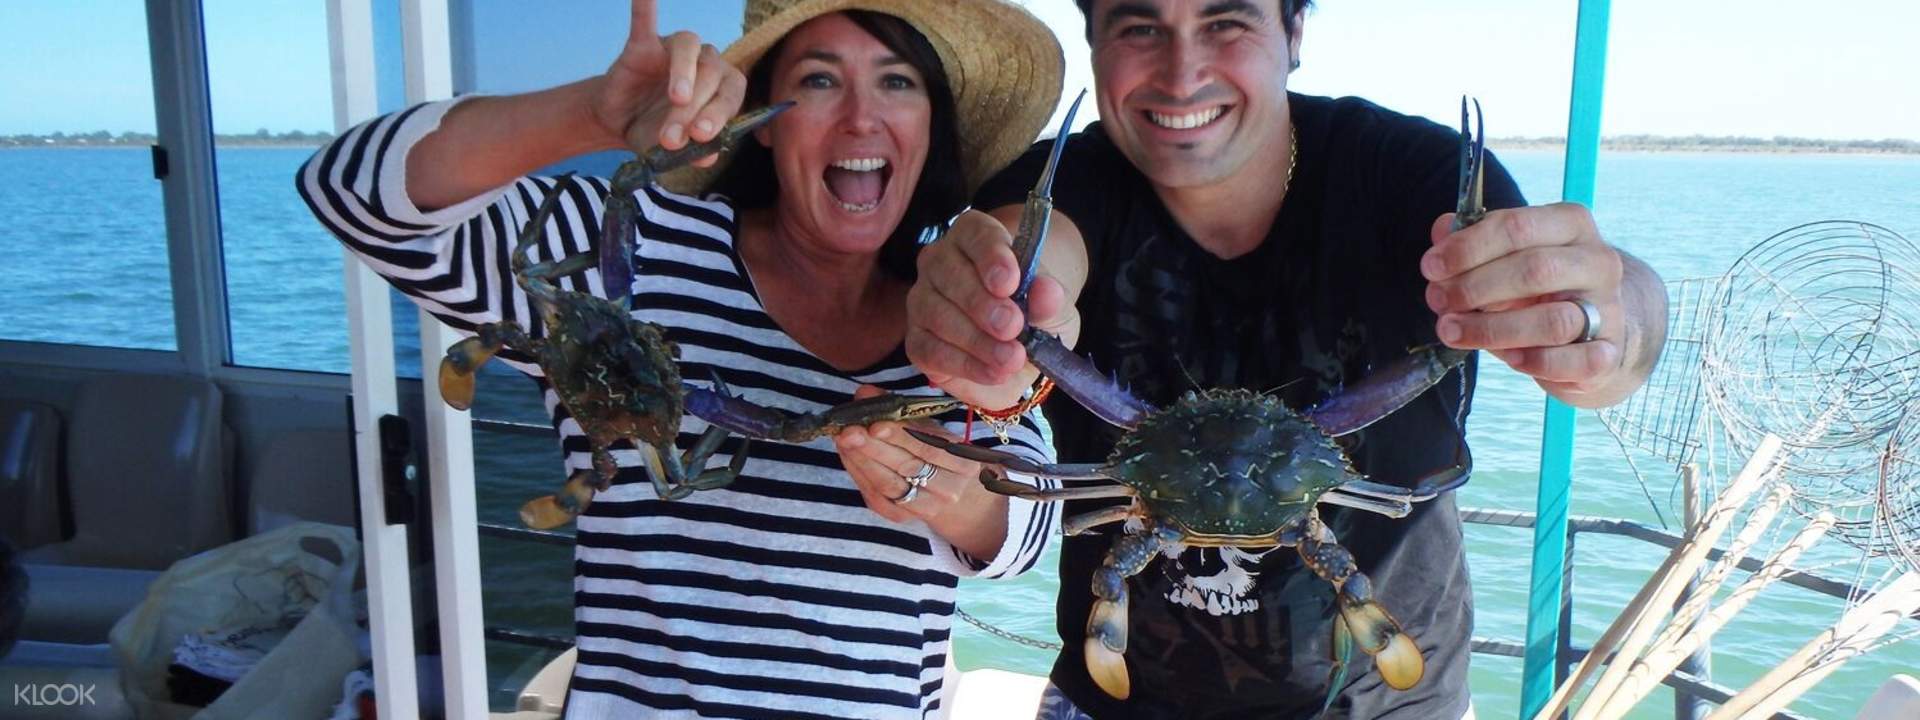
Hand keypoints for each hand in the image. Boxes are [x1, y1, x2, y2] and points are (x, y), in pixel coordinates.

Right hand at [591, 0, 746, 164]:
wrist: (618, 121)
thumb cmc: (656, 131)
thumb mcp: (674, 151)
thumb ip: (693, 152)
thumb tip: (708, 157)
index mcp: (720, 88)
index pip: (731, 94)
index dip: (720, 114)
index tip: (703, 136)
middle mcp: (704, 63)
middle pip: (711, 75)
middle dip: (694, 109)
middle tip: (674, 137)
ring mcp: (674, 50)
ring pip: (689, 48)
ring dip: (684, 72)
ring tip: (677, 98)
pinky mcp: (643, 43)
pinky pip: (645, 21)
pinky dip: (645, 7)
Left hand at [833, 386, 986, 523]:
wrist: (950, 493)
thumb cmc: (938, 452)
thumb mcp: (929, 427)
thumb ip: (899, 409)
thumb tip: (866, 392)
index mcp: (963, 462)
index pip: (928, 447)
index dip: (900, 436)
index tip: (875, 424)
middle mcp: (949, 489)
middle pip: (906, 467)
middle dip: (873, 448)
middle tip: (848, 431)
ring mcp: (926, 506)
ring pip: (888, 484)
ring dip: (862, 460)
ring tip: (843, 440)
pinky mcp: (902, 517)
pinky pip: (876, 497)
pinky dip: (858, 474)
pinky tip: (847, 455)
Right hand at [906, 210, 1071, 407]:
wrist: (1025, 350)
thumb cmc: (1034, 313)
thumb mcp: (1053, 307)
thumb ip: (1049, 298)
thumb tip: (1046, 291)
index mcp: (974, 238)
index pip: (974, 233)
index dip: (991, 256)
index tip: (1010, 283)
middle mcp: (940, 262)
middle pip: (949, 273)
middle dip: (982, 304)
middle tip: (1012, 328)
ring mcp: (922, 300)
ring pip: (936, 313)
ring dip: (976, 340)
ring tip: (1010, 358)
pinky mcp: (917, 339)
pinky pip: (930, 350)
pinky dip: (965, 364)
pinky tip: (994, 373)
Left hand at [1422, 202, 1627, 394]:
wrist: (1594, 329)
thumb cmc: (1538, 287)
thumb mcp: (1507, 255)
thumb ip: (1473, 240)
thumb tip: (1443, 229)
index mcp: (1571, 225)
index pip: (1517, 226)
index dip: (1468, 247)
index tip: (1431, 267)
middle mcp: (1598, 262)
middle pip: (1535, 270)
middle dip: (1475, 287)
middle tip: (1438, 301)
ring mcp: (1609, 308)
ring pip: (1553, 321)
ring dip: (1492, 329)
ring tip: (1452, 331)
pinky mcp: (1609, 352)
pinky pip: (1572, 361)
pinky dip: (1535, 362)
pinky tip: (1507, 357)